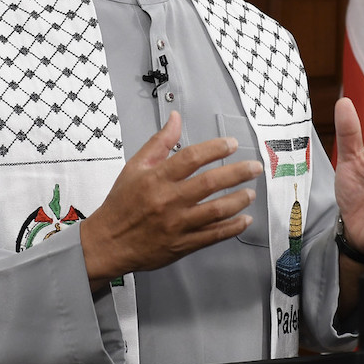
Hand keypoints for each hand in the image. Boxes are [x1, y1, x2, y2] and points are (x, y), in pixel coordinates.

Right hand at [79, 111, 262, 288]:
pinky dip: (232, 228)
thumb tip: (176, 118)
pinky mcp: (182, 244)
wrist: (109, 242)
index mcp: (156, 178)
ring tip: (251, 192)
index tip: (231, 144)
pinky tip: (244, 220)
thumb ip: (159, 143)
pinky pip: (212, 236)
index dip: (214, 149)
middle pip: (209, 183)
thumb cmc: (122, 202)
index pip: (191, 158)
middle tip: (254, 167)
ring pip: (215, 210)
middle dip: (236, 173)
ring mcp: (177, 224)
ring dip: (238, 200)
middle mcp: (168, 200)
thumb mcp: (135, 167)